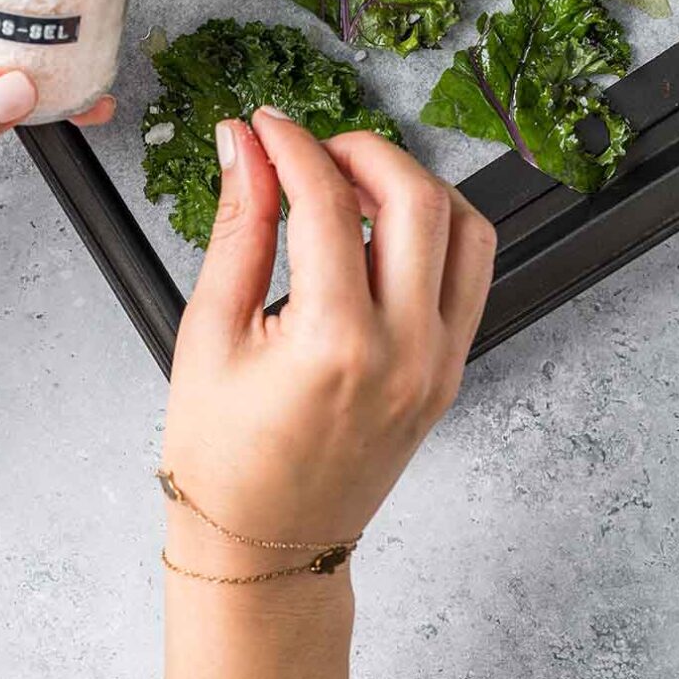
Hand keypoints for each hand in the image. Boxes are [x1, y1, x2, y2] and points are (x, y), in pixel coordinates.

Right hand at [162, 108, 495, 678]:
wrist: (264, 551)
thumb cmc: (223, 458)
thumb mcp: (208, 331)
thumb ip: (236, 226)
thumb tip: (242, 146)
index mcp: (335, 346)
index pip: (327, 201)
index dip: (291, 144)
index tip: (264, 126)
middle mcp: (405, 352)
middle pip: (417, 198)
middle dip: (362, 148)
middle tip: (310, 147)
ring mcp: (439, 364)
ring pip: (465, 228)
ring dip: (412, 184)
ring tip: (351, 184)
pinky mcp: (450, 371)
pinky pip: (471, 274)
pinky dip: (435, 231)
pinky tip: (380, 231)